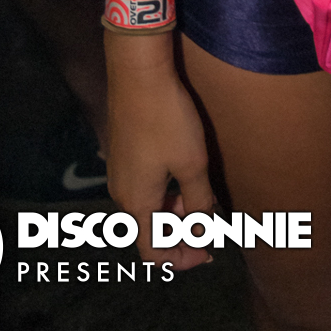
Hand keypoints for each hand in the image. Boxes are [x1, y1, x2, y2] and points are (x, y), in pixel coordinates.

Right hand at [105, 51, 214, 269]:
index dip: (181, 258)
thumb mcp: (192, 164)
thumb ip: (198, 203)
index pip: (153, 251)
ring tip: (202, 195)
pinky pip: (143, 185)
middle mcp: (121, 193)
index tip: (208, 252)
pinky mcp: (123, 151)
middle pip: (150, 229)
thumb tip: (201, 232)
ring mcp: (119, 171)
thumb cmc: (168, 120)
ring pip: (148, 205)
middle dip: (180, 231)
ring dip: (174, 209)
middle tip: (211, 222)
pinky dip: (165, 190)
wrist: (139, 74)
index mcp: (136, 203)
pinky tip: (185, 171)